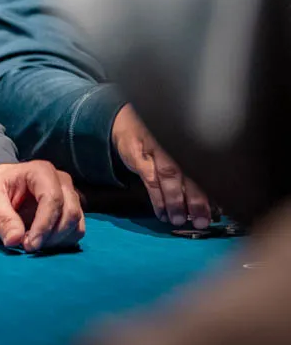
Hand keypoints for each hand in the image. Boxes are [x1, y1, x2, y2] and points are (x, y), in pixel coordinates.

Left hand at [0, 161, 83, 251]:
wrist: (1, 185)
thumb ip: (2, 218)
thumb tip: (15, 240)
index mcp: (41, 171)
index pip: (52, 199)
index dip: (44, 226)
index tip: (29, 245)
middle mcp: (61, 181)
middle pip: (70, 212)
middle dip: (50, 236)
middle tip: (27, 246)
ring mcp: (70, 195)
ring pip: (76, 223)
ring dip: (56, 241)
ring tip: (32, 243)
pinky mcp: (72, 210)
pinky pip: (77, 231)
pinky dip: (61, 242)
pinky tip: (41, 242)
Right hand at [112, 103, 211, 227]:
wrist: (127, 122)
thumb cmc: (160, 141)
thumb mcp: (178, 151)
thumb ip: (194, 172)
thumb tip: (216, 204)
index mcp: (191, 146)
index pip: (207, 170)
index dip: (213, 191)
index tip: (218, 212)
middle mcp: (176, 147)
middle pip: (190, 175)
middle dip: (197, 200)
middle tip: (201, 222)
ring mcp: (157, 151)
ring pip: (170, 177)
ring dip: (175, 201)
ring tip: (179, 220)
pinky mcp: (139, 157)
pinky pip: (149, 180)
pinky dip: (156, 198)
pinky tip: (161, 213)